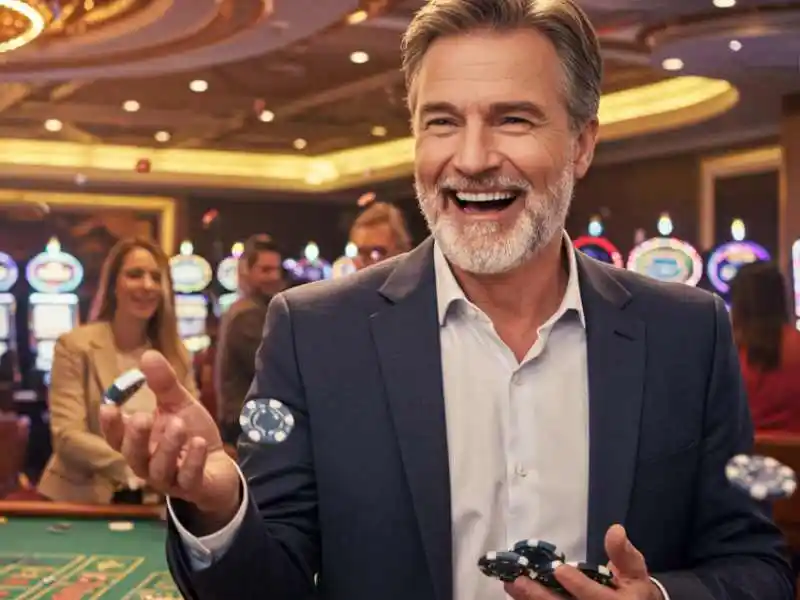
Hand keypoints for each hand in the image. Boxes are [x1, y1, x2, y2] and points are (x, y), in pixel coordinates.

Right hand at [100, 351, 240, 525]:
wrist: (219, 467)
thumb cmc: (191, 435)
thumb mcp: (179, 406)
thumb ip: (164, 385)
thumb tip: (148, 354)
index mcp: (141, 443)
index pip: (117, 438)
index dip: (110, 425)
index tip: (108, 406)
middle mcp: (149, 464)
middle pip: (133, 456)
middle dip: (136, 438)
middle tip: (143, 417)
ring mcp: (170, 479)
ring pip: (160, 470)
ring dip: (167, 447)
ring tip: (179, 425)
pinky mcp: (193, 489)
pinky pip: (188, 479)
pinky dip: (193, 462)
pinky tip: (199, 443)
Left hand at [505, 525, 663, 599]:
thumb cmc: (631, 588)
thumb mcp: (634, 570)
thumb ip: (624, 553)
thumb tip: (616, 531)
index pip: (597, 598)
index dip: (579, 586)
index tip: (560, 570)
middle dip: (542, 597)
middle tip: (520, 581)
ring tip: (510, 584)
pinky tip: (515, 593)